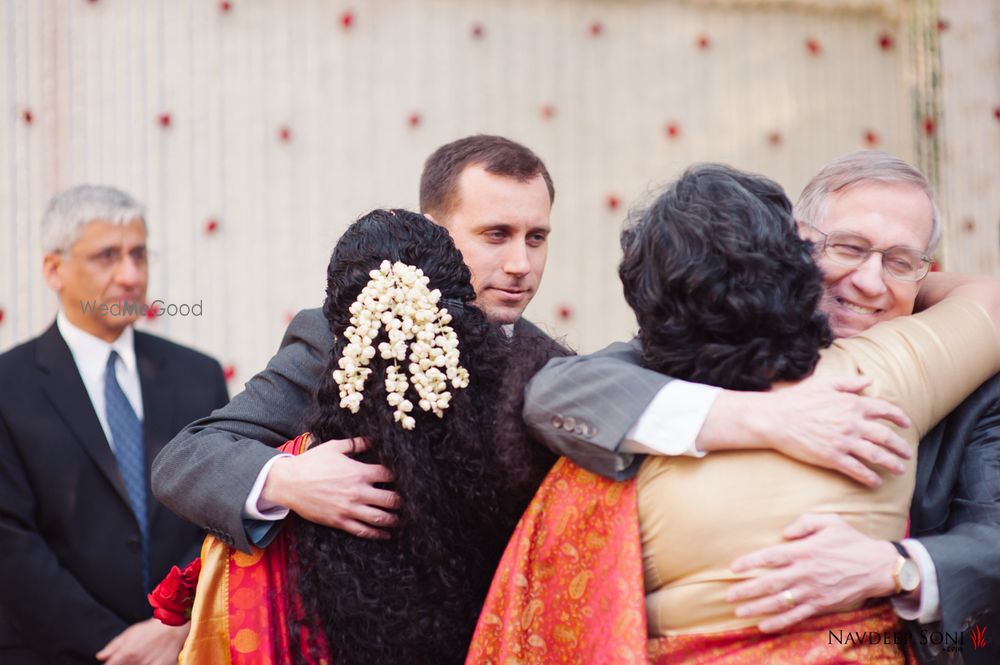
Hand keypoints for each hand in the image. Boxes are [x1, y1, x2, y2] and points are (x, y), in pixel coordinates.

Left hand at [96, 618, 188, 664]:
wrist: (173, 626)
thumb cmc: (150, 629)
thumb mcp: (129, 633)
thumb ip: (113, 646)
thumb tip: (100, 656)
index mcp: (126, 653)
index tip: (113, 663)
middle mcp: (136, 661)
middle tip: (129, 660)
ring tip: (138, 661)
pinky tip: (147, 663)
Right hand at [261, 437, 399, 537]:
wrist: (288, 482)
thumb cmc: (311, 463)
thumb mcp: (334, 447)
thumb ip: (356, 443)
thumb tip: (372, 438)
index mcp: (358, 471)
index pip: (388, 474)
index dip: (400, 476)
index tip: (407, 478)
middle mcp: (357, 491)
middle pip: (390, 498)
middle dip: (402, 501)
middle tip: (411, 502)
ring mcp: (349, 508)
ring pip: (379, 517)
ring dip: (394, 519)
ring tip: (403, 520)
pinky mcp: (339, 521)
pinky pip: (362, 530)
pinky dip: (377, 534)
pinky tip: (386, 534)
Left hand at [726, 513, 899, 631]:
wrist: (878, 567)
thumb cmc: (852, 541)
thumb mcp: (830, 522)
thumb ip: (805, 522)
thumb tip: (786, 532)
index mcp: (804, 551)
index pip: (770, 557)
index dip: (750, 562)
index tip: (733, 568)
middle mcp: (805, 573)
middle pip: (769, 583)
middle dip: (747, 590)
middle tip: (728, 595)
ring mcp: (812, 591)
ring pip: (779, 602)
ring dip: (757, 608)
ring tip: (738, 612)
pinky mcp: (821, 605)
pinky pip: (796, 616)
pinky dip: (779, 622)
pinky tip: (764, 625)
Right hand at [754, 375, 911, 486]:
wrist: (775, 418)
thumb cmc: (796, 399)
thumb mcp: (824, 383)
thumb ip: (849, 382)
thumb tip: (868, 380)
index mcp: (852, 404)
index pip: (884, 410)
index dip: (899, 418)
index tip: (907, 425)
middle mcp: (852, 423)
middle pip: (886, 436)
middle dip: (900, 447)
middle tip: (907, 454)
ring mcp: (843, 441)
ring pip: (876, 455)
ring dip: (891, 464)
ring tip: (899, 470)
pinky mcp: (832, 457)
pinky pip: (856, 470)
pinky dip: (869, 477)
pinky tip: (875, 483)